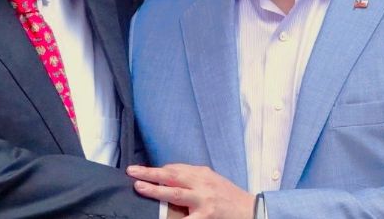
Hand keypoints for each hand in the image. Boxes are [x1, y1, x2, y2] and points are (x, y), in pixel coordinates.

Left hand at [128, 164, 254, 218]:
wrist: (250, 210)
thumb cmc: (228, 196)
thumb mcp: (212, 181)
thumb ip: (193, 178)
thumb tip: (170, 174)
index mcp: (202, 174)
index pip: (175, 168)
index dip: (157, 171)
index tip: (142, 171)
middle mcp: (202, 183)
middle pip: (172, 175)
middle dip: (150, 173)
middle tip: (132, 171)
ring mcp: (203, 200)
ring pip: (175, 192)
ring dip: (156, 190)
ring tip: (139, 187)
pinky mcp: (206, 216)